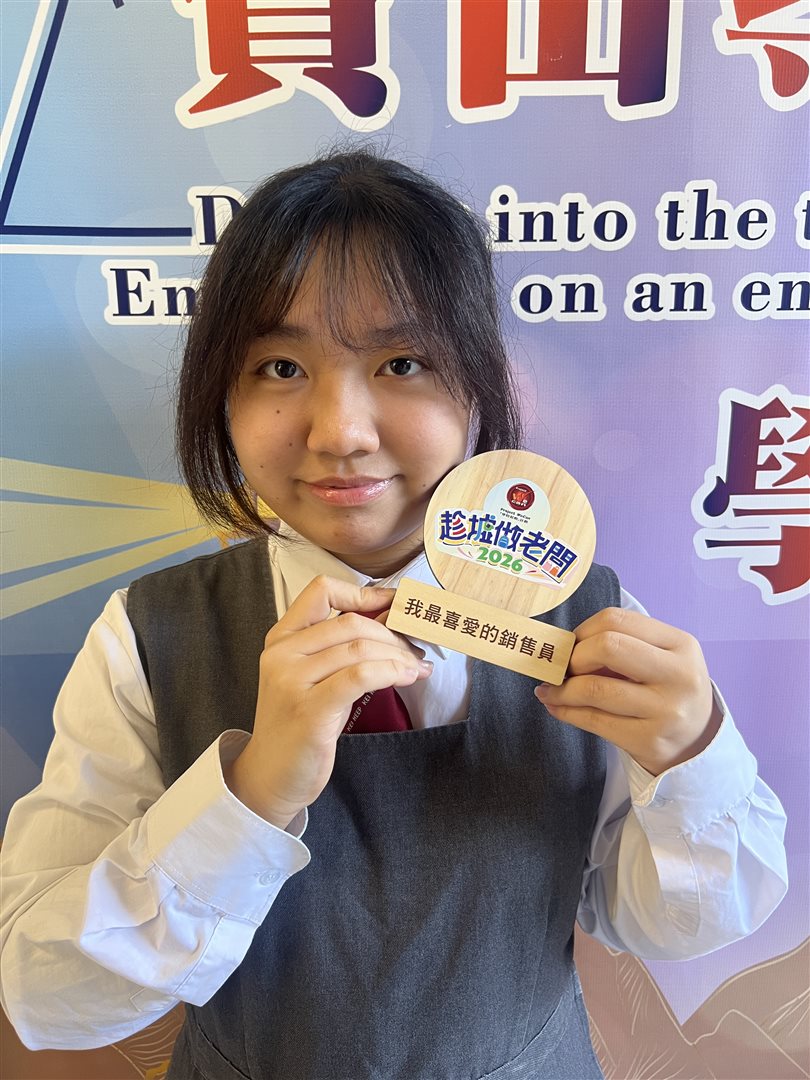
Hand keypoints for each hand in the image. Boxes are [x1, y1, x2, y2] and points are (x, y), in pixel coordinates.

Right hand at [224, 575, 430, 827]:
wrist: (270, 776)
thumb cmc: (299, 724)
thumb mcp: (311, 677)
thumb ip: (338, 648)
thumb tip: (391, 620)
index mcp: (281, 638)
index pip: (322, 591)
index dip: (364, 593)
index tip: (394, 606)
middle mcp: (282, 654)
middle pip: (351, 622)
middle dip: (392, 634)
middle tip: (414, 652)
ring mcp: (292, 682)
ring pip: (359, 648)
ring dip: (398, 656)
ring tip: (415, 668)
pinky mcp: (310, 710)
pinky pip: (360, 676)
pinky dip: (391, 671)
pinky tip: (406, 678)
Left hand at [535, 607, 720, 775]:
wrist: (696, 745)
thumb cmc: (666, 692)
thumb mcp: (659, 660)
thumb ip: (621, 646)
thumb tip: (561, 648)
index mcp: (681, 644)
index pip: (617, 620)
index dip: (583, 630)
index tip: (570, 645)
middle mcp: (679, 675)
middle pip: (607, 646)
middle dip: (573, 656)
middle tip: (562, 669)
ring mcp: (667, 710)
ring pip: (594, 688)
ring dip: (561, 689)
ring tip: (549, 690)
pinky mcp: (649, 740)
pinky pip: (593, 720)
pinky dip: (565, 711)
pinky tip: (557, 707)